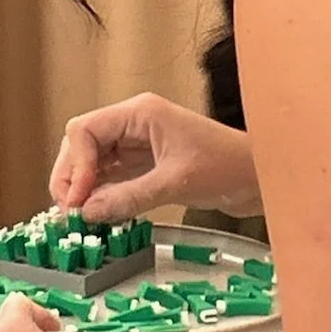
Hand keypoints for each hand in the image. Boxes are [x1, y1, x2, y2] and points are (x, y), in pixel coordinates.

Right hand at [51, 93, 260, 222]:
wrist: (260, 177)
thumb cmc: (229, 167)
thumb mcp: (176, 183)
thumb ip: (130, 197)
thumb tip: (89, 212)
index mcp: (140, 113)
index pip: (85, 130)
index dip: (74, 165)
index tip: (77, 199)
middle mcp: (134, 125)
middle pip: (83, 146)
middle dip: (72, 178)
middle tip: (70, 213)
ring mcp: (139, 146)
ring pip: (94, 164)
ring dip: (84, 189)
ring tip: (81, 218)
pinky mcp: (148, 167)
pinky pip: (113, 179)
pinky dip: (102, 196)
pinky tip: (99, 215)